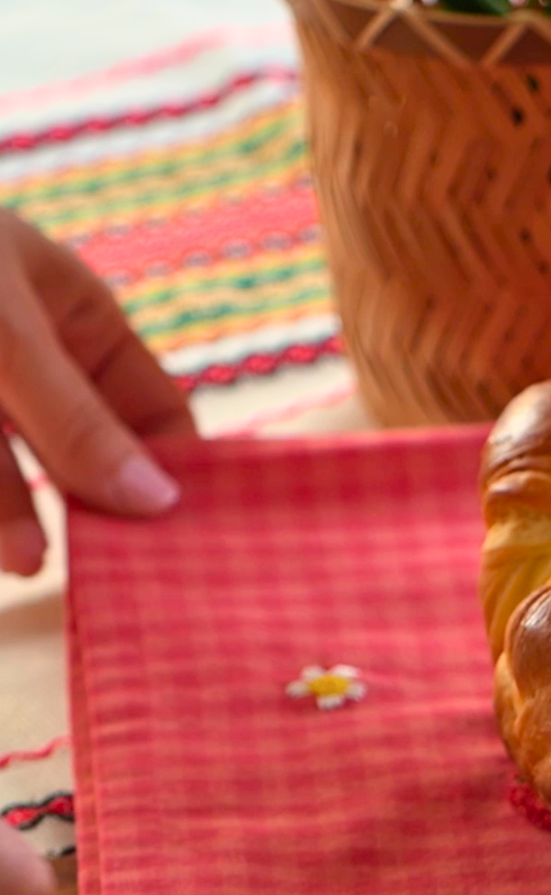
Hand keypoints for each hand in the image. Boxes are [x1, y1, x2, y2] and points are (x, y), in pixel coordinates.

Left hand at [0, 207, 196, 575]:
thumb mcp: (5, 339)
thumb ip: (75, 424)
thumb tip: (159, 503)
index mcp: (73, 318)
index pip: (154, 413)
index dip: (175, 472)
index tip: (188, 537)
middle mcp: (25, 364)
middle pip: (82, 457)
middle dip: (93, 512)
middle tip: (115, 576)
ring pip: (7, 479)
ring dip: (12, 521)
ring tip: (20, 566)